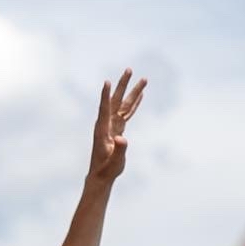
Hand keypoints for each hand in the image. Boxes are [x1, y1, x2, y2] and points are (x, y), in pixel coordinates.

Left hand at [88, 70, 145, 185]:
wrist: (101, 176)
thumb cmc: (107, 170)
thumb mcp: (114, 162)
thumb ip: (119, 150)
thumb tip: (122, 139)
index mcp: (103, 130)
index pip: (105, 109)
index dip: (105, 96)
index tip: (107, 82)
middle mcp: (106, 124)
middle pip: (116, 101)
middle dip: (123, 85)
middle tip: (129, 69)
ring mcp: (112, 126)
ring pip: (124, 105)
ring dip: (132, 92)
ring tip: (143, 79)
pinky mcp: (118, 129)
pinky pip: (127, 113)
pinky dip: (134, 104)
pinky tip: (140, 96)